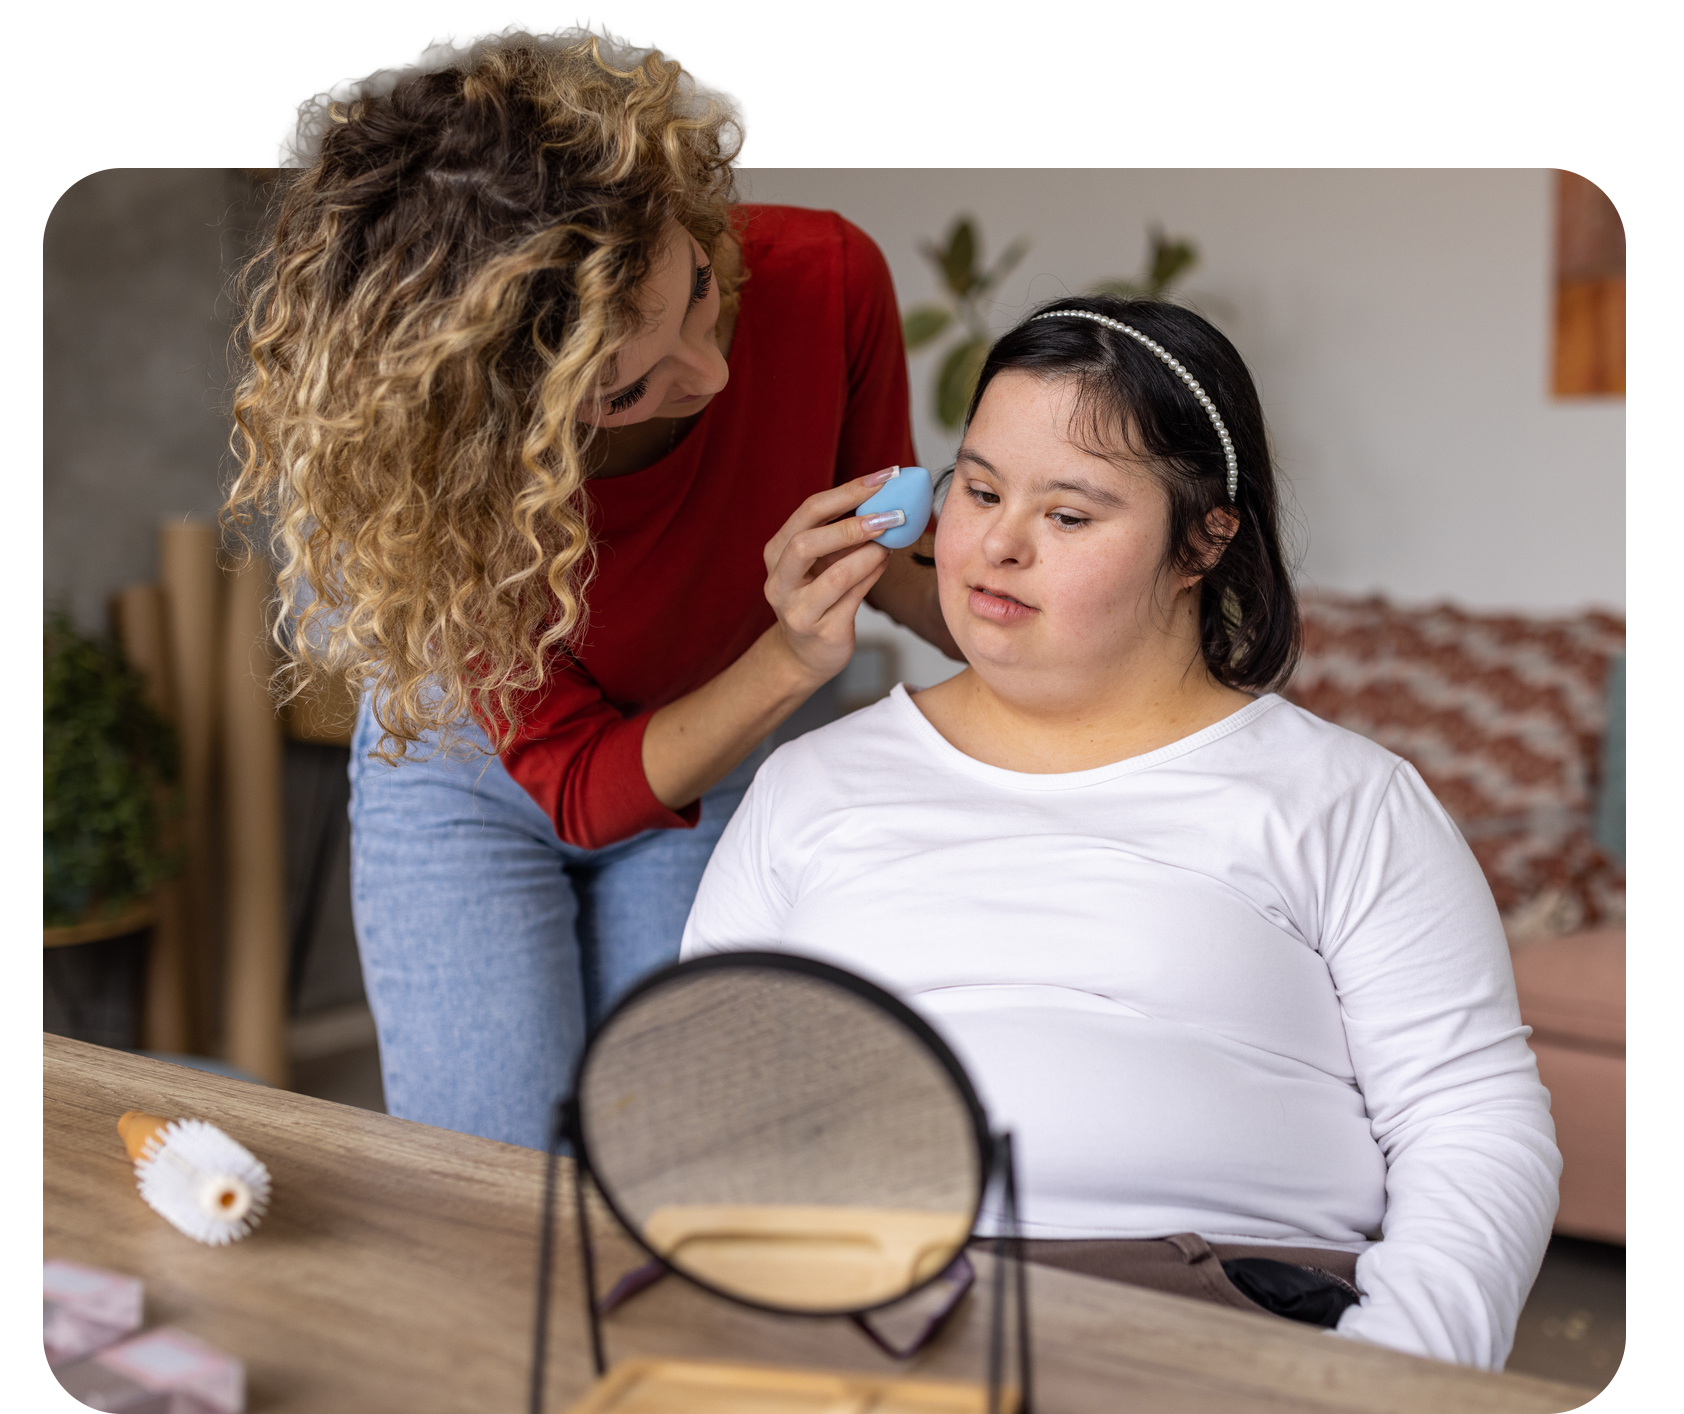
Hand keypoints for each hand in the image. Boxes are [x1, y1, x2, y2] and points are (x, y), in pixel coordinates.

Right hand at [762, 467, 904, 684]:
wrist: (805, 654)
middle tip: (891, 514)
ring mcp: (797, 610)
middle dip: (851, 525)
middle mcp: (779, 581)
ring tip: (892, 541)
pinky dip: (873, 576)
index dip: (848, 491)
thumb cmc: (816, 597)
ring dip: (869, 554)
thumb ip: (840, 534)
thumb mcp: (819, 562)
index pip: (808, 511)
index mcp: (776, 552)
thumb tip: (887, 500)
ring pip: (834, 576)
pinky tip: (886, 561)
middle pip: (806, 543)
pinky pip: (853, 599)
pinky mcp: (821, 632)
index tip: (885, 477)